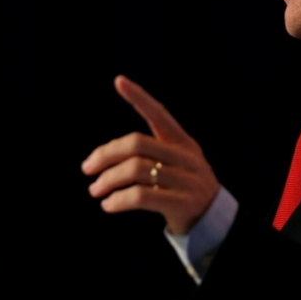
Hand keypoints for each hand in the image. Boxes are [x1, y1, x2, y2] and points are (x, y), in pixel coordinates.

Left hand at [82, 76, 219, 233]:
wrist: (214, 219)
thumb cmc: (183, 186)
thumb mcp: (176, 162)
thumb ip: (150, 153)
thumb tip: (102, 155)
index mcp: (182, 141)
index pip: (159, 114)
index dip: (139, 97)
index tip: (118, 80)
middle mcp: (185, 156)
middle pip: (137, 144)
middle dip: (106, 154)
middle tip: (87, 168)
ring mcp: (185, 180)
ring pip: (135, 170)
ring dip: (108, 181)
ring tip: (95, 190)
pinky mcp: (181, 203)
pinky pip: (141, 196)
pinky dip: (119, 200)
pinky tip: (109, 205)